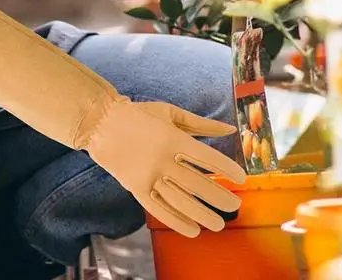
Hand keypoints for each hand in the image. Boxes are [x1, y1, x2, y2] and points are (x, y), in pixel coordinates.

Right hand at [85, 98, 245, 237]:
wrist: (100, 122)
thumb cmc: (138, 114)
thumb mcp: (170, 112)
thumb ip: (201, 124)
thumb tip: (231, 129)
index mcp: (172, 137)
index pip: (208, 158)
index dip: (228, 170)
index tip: (241, 179)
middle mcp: (161, 158)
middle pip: (198, 184)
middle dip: (220, 198)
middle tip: (235, 206)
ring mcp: (147, 175)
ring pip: (181, 201)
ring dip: (203, 215)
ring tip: (219, 224)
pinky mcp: (135, 187)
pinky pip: (159, 209)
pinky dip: (177, 221)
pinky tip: (193, 229)